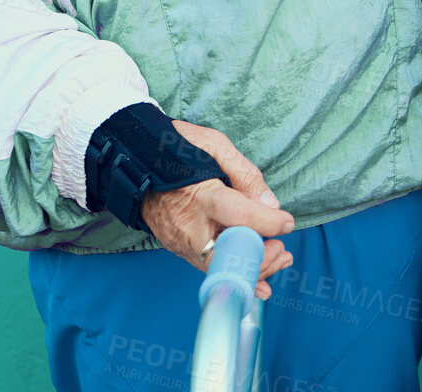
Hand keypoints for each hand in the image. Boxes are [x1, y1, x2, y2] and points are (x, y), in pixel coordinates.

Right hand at [140, 120, 294, 299]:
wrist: (134, 162)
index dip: (268, 223)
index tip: (287, 222)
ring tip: (279, 259)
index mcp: (201, 196)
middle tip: (282, 248)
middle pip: (230, 254)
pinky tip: (256, 276)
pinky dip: (233, 271)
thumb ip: (244, 174)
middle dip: (261, 258)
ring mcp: (180, 242)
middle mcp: (189, 226)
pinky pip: (208, 267)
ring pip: (220, 267)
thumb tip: (270, 205)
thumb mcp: (214, 145)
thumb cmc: (176, 149)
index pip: (240, 217)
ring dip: (253, 268)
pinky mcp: (177, 248)